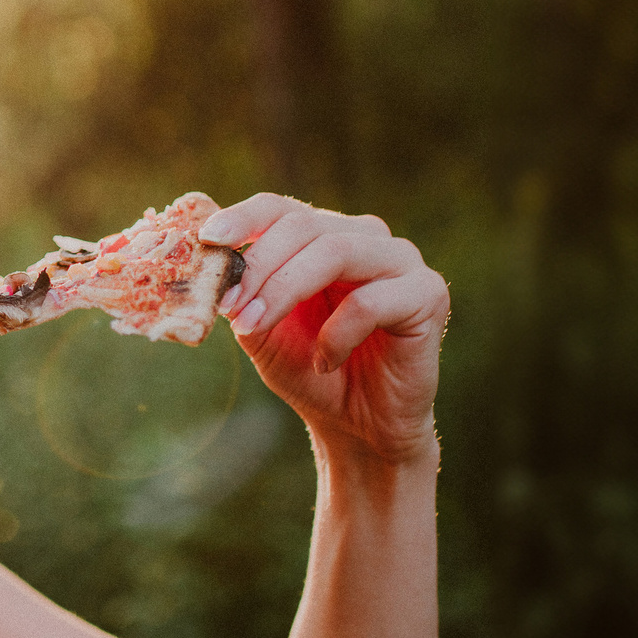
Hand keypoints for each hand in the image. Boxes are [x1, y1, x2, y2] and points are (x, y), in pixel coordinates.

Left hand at [199, 195, 447, 465]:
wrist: (359, 428)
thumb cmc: (311, 372)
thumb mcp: (260, 328)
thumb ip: (240, 292)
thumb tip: (211, 264)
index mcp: (325, 235)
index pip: (283, 208)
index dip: (245, 218)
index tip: (210, 238)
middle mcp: (366, 237)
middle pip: (305, 227)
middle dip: (259, 268)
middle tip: (231, 310)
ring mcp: (401, 261)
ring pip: (335, 251)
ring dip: (285, 290)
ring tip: (257, 327)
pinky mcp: (427, 293)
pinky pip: (370, 301)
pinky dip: (336, 334)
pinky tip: (325, 362)